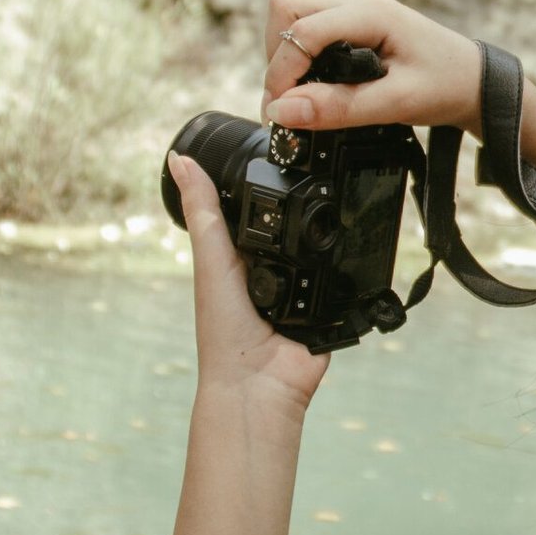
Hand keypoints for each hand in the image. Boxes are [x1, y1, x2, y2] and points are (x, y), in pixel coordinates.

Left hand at [168, 151, 330, 415]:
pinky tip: (356, 254)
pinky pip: (349, 280)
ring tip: (336, 222)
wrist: (259, 382)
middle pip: (297, 226)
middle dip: (308, 211)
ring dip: (331, 243)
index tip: (280, 152)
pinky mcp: (333, 306)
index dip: (268, 183)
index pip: (260, 209)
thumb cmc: (223, 330)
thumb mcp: (211, 259)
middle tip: (319, 183)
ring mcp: (306, 288)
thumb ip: (203, 210)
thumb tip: (178, 159)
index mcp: (243, 256)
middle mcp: (275, 269)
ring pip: (326, 250)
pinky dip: (350, 271)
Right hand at [261, 0, 483, 136]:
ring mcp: (352, 5)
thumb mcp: (395, 104)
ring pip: (290, 13)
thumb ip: (339, 107)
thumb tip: (283, 111)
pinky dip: (299, 54)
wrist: (473, 81)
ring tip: (299, 95)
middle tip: (287, 101)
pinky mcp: (350, 18)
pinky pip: (307, 25)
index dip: (282, 73)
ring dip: (285, 54)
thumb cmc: (445, 86)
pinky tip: (314, 83)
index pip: (301, 30)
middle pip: (285, 8)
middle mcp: (357, 0)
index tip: (281, 112)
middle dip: (277, 56)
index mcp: (370, 12)